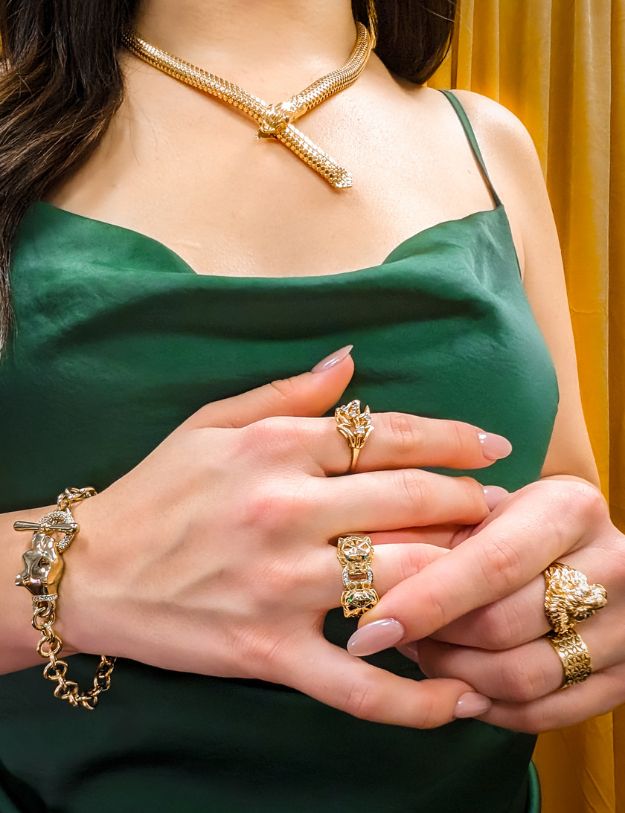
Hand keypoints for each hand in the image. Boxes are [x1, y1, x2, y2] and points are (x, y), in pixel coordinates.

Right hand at [58, 345, 512, 728]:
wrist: (91, 571)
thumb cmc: (156, 490)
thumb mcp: (212, 422)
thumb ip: (287, 391)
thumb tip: (350, 359)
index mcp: (277, 448)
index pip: (390, 436)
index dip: (454, 439)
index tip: (492, 446)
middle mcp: (288, 511)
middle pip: (412, 502)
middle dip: (470, 503)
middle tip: (500, 508)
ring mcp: (282, 585)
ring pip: (403, 579)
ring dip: (461, 578)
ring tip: (491, 576)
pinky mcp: (269, 650)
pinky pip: (357, 684)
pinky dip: (414, 700)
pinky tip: (458, 700)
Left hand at [348, 476, 624, 731]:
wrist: (593, 550)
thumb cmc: (521, 523)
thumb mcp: (485, 508)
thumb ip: (430, 531)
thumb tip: (358, 564)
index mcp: (570, 509)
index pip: (491, 564)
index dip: (426, 600)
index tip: (371, 627)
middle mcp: (611, 566)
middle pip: (503, 627)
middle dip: (435, 639)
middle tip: (394, 634)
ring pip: (523, 678)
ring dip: (456, 676)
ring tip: (425, 653)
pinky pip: (548, 712)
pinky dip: (490, 707)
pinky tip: (459, 686)